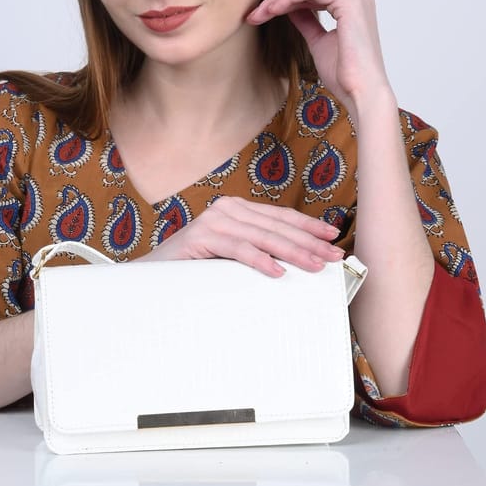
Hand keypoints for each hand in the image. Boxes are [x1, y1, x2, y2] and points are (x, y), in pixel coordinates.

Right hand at [139, 196, 343, 276]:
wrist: (153, 275)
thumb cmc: (195, 268)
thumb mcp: (232, 255)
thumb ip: (256, 249)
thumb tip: (296, 261)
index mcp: (236, 209)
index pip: (279, 216)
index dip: (307, 225)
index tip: (331, 236)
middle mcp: (227, 209)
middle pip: (277, 226)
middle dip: (308, 241)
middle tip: (333, 256)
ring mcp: (214, 221)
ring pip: (263, 236)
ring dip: (293, 252)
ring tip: (314, 265)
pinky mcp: (202, 238)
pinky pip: (239, 249)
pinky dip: (261, 260)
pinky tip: (278, 271)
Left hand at [247, 0, 393, 119]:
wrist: (360, 92)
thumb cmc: (344, 75)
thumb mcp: (318, 41)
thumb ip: (306, 21)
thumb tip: (289, 7)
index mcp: (352, 6)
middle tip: (253, 6)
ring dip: (277, 0)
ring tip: (258, 14)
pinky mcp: (349, 1)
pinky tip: (271, 10)